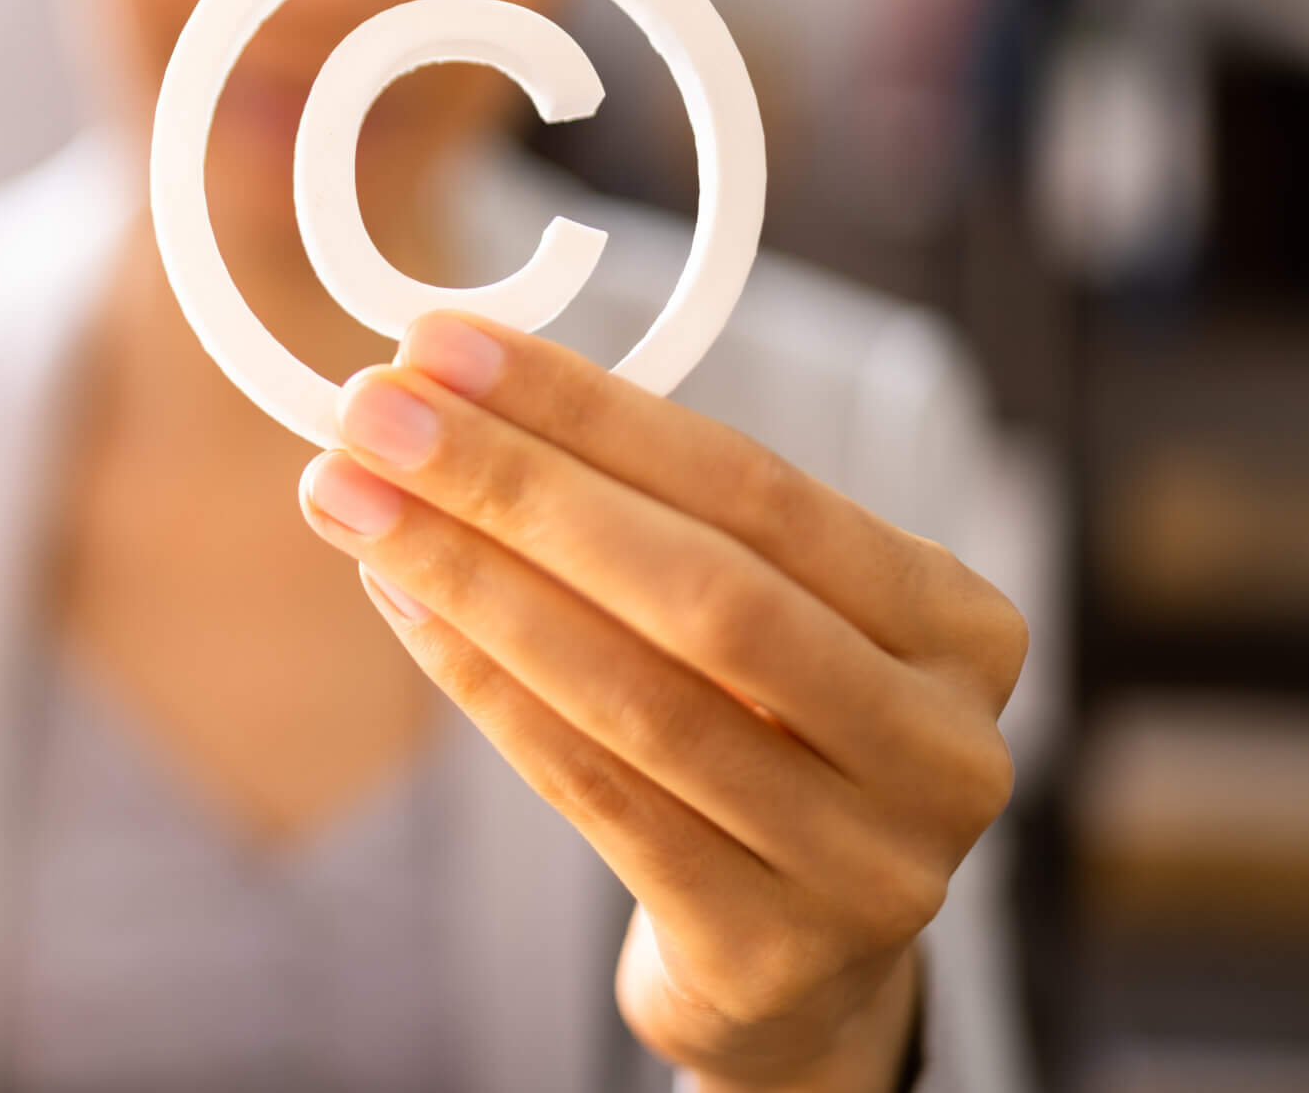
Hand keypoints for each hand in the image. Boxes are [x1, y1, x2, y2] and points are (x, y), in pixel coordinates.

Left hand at [296, 312, 1025, 1091]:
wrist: (794, 965)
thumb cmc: (754, 734)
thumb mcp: (755, 616)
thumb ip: (647, 509)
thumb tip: (440, 387)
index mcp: (960, 625)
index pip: (757, 485)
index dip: (589, 408)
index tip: (440, 343)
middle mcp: (942, 747)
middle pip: (702, 589)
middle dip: (517, 485)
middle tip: (372, 411)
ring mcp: (868, 865)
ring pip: (637, 695)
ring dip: (471, 578)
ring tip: (348, 496)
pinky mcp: (767, 951)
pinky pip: (593, 792)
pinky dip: (481, 685)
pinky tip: (397, 601)